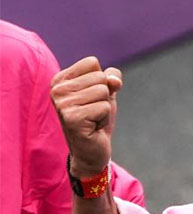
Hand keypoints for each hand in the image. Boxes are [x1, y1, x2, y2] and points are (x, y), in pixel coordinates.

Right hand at [51, 57, 122, 177]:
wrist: (91, 151)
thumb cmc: (97, 119)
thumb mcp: (106, 93)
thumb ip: (112, 78)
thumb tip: (114, 80)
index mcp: (60, 79)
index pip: (92, 62)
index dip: (101, 81)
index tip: (92, 98)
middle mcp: (57, 90)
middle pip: (100, 77)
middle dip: (104, 96)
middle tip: (93, 112)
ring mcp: (62, 104)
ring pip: (103, 92)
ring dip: (105, 108)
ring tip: (92, 119)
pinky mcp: (72, 118)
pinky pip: (104, 107)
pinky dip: (104, 118)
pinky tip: (93, 127)